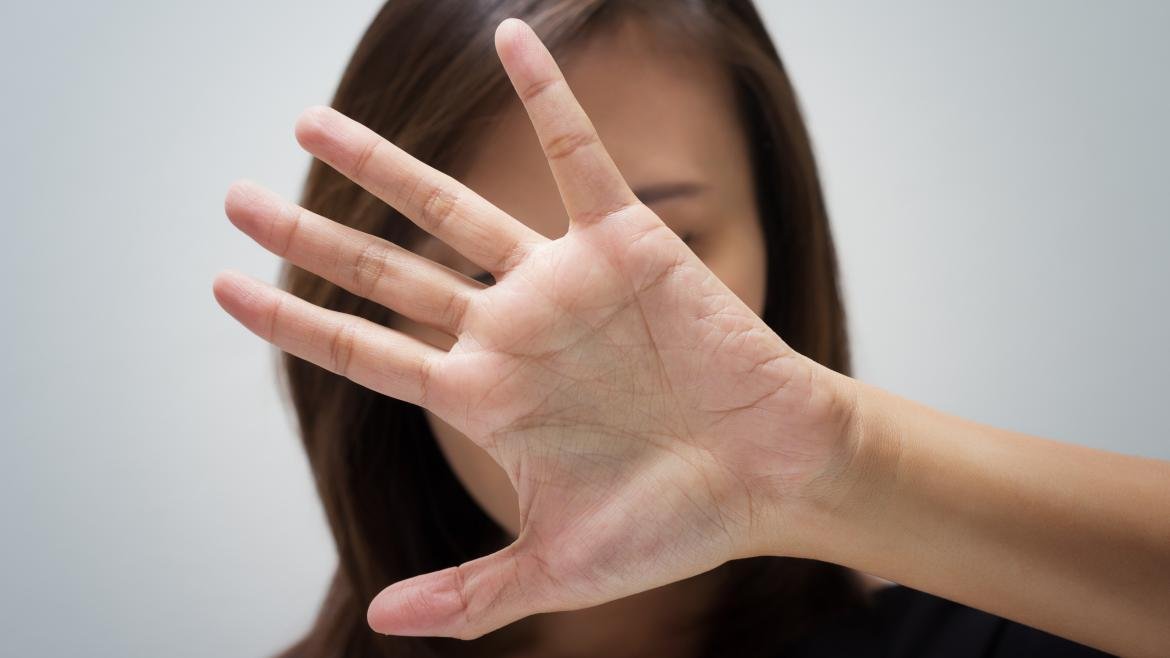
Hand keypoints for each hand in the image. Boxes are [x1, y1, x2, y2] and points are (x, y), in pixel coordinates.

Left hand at [214, 18, 861, 639]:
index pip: (362, 353)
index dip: (290, 323)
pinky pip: (578, 154)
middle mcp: (508, 332)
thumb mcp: (559, 569)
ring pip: (452, 208)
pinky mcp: (625, 243)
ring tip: (310, 120)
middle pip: (384, 272)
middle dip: (308, 236)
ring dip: (383, 164)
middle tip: (235, 201)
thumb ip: (468, 593)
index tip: (224, 288)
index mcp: (484, 400)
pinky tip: (512, 39)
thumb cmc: (673, 524)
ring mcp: (560, 284)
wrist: (769, 477)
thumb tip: (376, 624)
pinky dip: (547, 99)